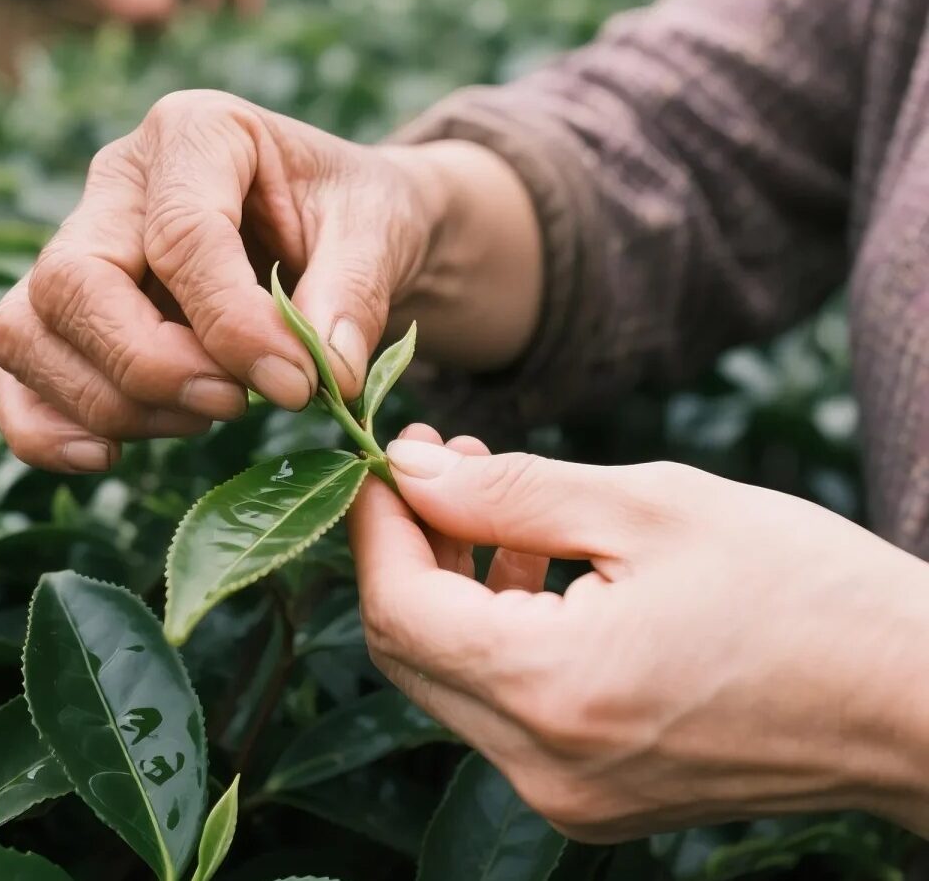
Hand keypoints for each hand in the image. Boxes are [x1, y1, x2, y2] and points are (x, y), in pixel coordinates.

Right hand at [0, 92, 538, 471]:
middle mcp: (118, 180)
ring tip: (204, 417)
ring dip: (110, 401)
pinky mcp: (67, 311)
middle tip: (235, 406)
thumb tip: (323, 377)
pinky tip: (111, 455)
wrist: (340, 226)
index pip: (183, 234)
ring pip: (27, 330)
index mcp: (198, 132)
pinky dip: (46, 427)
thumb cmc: (356, 215)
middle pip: (74, 281)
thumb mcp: (378, 231)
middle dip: (153, 366)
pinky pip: (13, 375)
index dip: (235, 326)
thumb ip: (354, 293)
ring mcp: (80, 243)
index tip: (297, 386)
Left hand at [348, 427, 928, 839]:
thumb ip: (508, 491)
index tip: (389, 457)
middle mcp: (545, 764)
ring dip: (454, 583)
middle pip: (409, 650)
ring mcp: (567, 793)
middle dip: (409, 549)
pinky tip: (541, 563)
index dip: (377, 524)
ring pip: (452, 677)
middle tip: (442, 466)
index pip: (396, 609)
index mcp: (555, 691)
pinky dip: (500, 629)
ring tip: (500, 500)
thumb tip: (410, 473)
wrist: (911, 699)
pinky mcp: (593, 794)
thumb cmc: (801, 588)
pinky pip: (504, 705)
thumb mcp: (648, 506)